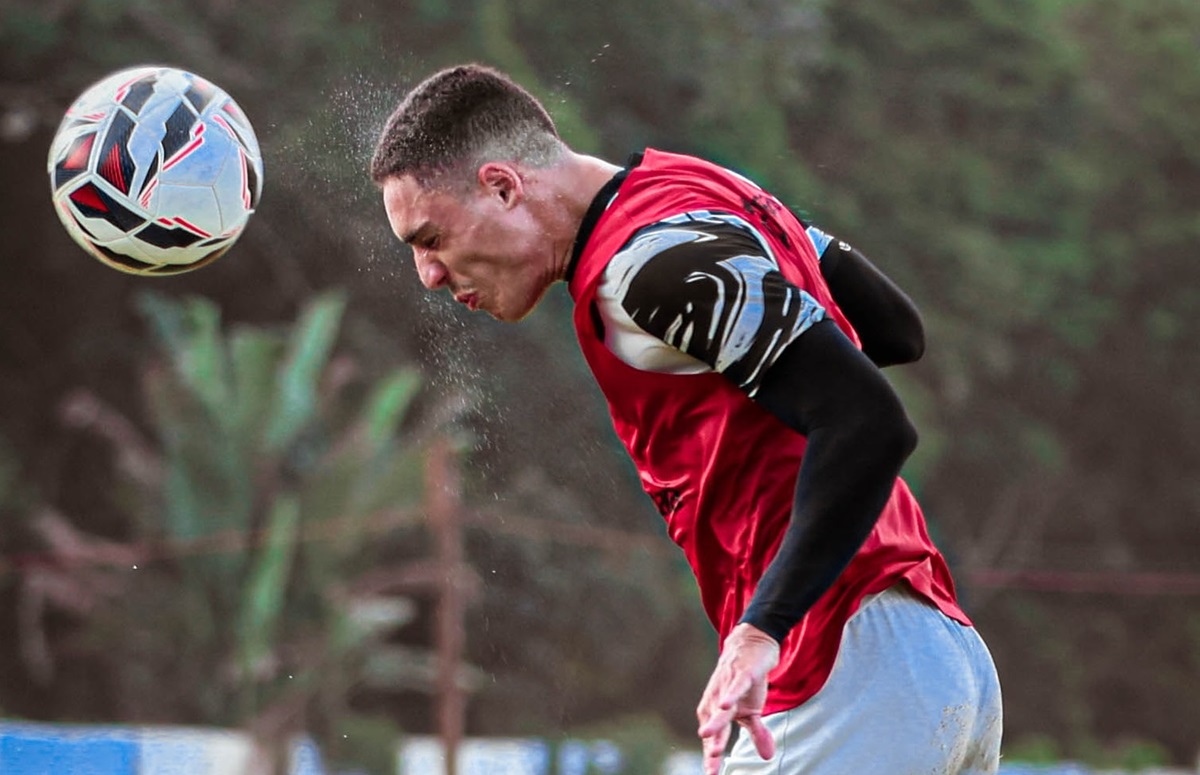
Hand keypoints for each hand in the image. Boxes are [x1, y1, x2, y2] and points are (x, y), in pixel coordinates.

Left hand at [696, 623, 780, 774]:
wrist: (750, 646)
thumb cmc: (745, 681)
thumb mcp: (753, 710)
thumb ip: (757, 734)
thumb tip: (767, 757)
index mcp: (718, 712)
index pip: (716, 738)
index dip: (713, 755)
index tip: (712, 774)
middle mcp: (718, 700)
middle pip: (715, 726)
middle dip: (712, 744)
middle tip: (711, 763)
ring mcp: (728, 686)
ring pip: (721, 707)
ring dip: (716, 722)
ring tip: (709, 738)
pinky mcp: (740, 673)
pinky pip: (735, 685)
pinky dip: (730, 694)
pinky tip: (725, 704)